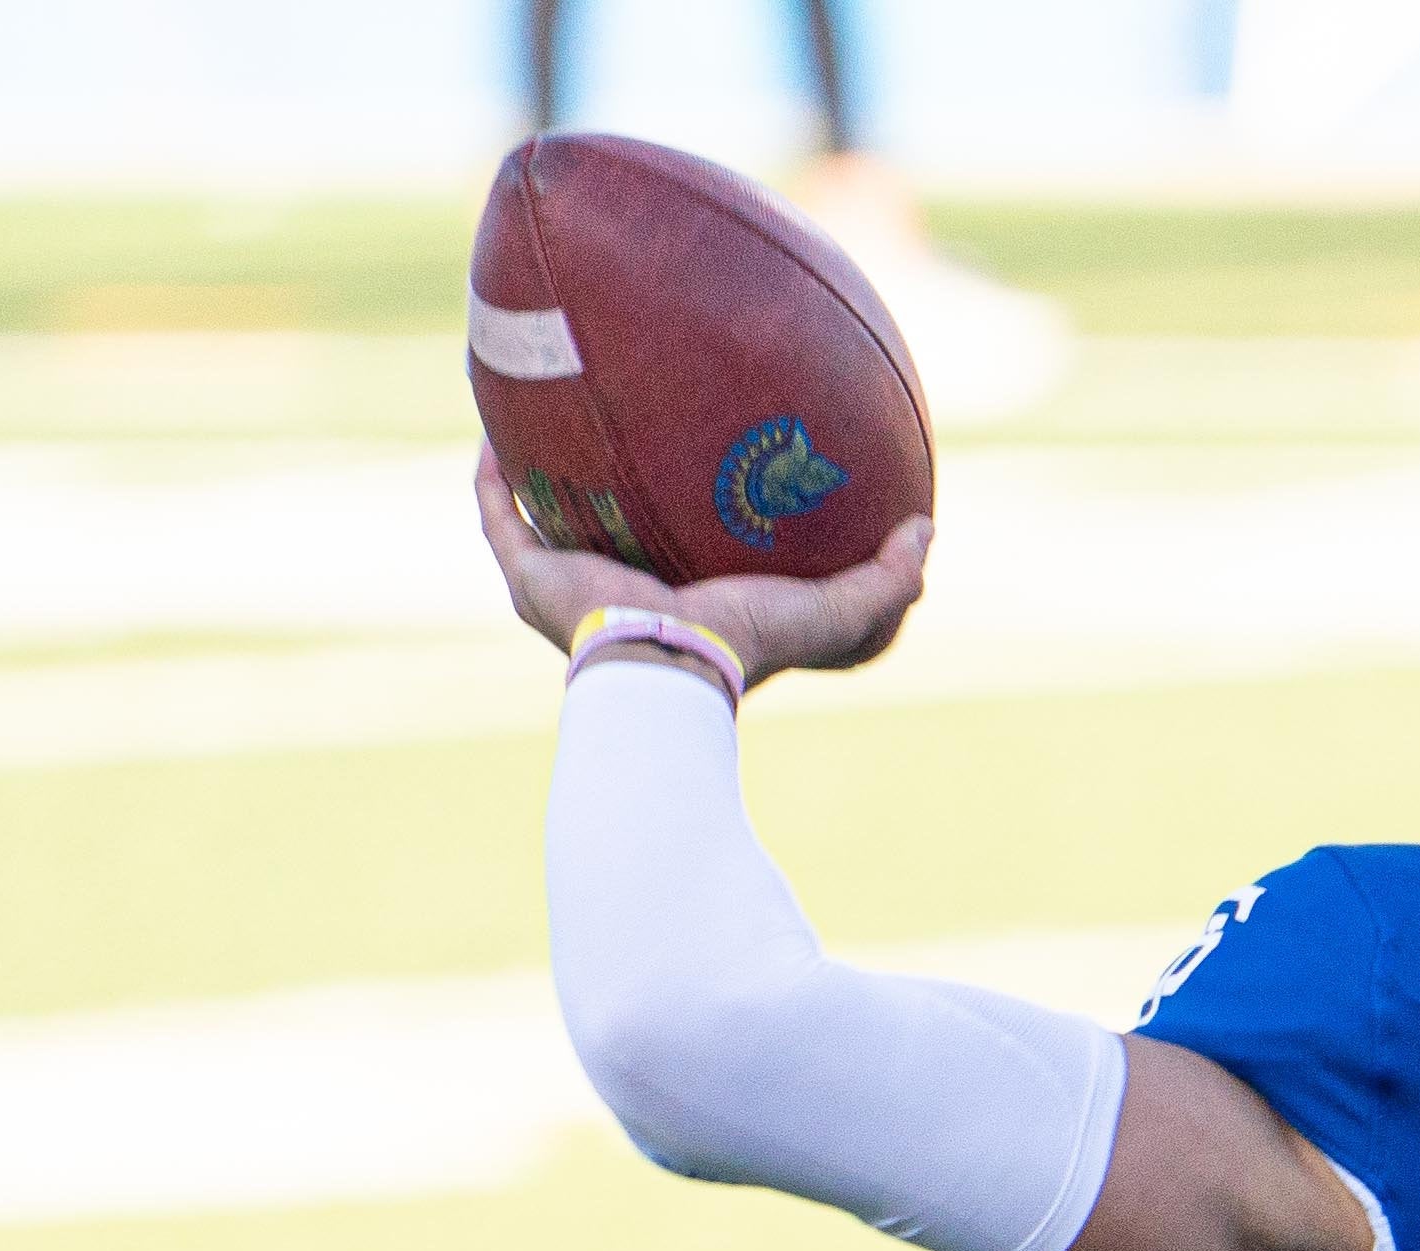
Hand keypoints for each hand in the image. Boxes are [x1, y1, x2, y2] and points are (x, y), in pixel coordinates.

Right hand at [475, 451, 932, 685]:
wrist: (671, 669)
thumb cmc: (748, 645)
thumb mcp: (834, 613)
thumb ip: (887, 580)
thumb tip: (928, 531)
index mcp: (686, 601)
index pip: (685, 552)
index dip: (693, 514)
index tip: (704, 464)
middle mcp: (621, 594)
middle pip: (607, 532)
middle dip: (606, 488)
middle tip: (617, 427)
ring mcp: (567, 590)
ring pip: (541, 523)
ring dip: (536, 475)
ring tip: (538, 412)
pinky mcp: (530, 579)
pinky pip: (498, 517)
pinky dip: (492, 478)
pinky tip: (493, 427)